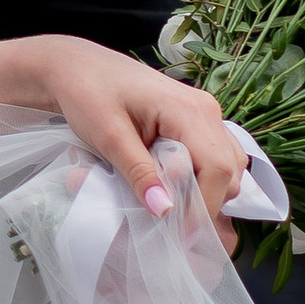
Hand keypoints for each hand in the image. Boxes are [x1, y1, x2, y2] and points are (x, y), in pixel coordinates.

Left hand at [22, 38, 248, 219]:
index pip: (218, 168)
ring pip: (227, 165)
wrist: (74, 67)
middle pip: (230, 170)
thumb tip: (165, 211)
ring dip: (207, 192)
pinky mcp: (195, 120)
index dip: (204, 207)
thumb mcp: (108, 137)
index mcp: (189, 110)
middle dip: (208, 203)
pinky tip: (174, 189)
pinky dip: (202, 178)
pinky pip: (214, 155)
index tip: (181, 236)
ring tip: (174, 210)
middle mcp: (206, 109)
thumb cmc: (87, 94)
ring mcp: (204, 113)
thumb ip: (138, 173)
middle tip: (176, 228)